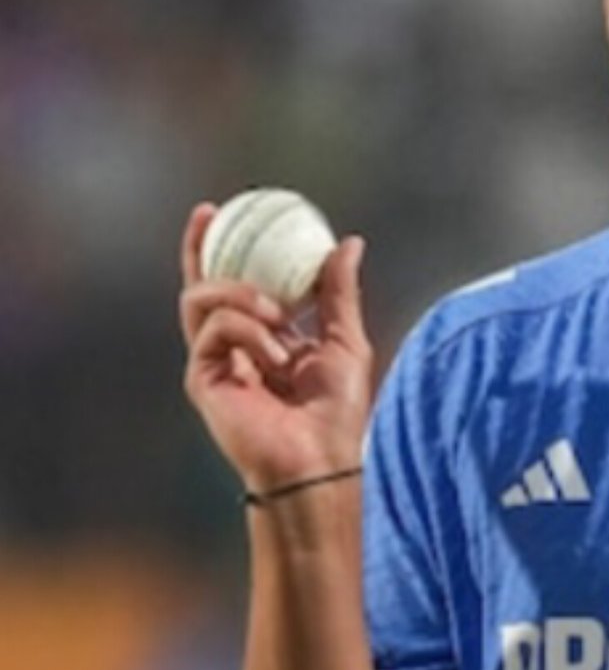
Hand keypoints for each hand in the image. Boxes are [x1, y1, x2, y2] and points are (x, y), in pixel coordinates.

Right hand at [179, 202, 373, 493]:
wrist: (319, 458)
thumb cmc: (336, 412)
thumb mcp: (345, 340)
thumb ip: (338, 293)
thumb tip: (349, 243)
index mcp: (266, 338)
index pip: (236, 285)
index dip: (224, 247)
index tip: (225, 210)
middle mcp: (234, 348)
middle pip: (200, 286)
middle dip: (198, 248)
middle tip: (210, 216)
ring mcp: (214, 361)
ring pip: (202, 299)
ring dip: (242, 295)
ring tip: (278, 313)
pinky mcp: (202, 377)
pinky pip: (214, 329)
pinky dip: (249, 331)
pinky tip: (276, 354)